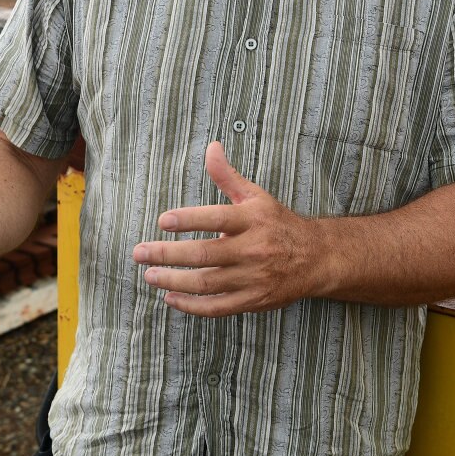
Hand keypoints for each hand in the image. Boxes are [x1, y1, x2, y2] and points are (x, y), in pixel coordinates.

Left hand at [132, 142, 320, 316]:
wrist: (315, 258)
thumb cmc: (278, 224)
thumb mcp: (256, 196)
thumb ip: (228, 176)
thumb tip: (211, 147)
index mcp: (253, 220)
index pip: (217, 218)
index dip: (189, 219)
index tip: (163, 221)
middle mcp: (253, 249)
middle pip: (205, 254)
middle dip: (168, 254)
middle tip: (139, 253)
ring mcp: (253, 278)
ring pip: (207, 283)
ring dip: (174, 281)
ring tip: (150, 275)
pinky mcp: (253, 300)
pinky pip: (217, 307)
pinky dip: (192, 305)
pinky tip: (171, 298)